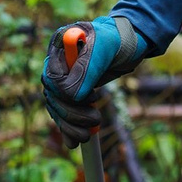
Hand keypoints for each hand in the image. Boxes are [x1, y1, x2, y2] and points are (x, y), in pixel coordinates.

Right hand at [41, 16, 142, 145]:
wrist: (128, 43)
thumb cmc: (117, 39)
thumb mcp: (105, 48)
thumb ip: (87, 68)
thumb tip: (72, 95)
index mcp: (59, 47)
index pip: (52, 78)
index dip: (67, 93)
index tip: (90, 97)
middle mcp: (56, 64)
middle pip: (53, 96)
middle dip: (72, 113)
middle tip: (95, 120)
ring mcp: (63, 78)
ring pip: (57, 108)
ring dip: (71, 125)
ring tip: (88, 134)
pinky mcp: (71, 92)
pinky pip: (63, 113)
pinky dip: (68, 129)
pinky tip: (74, 142)